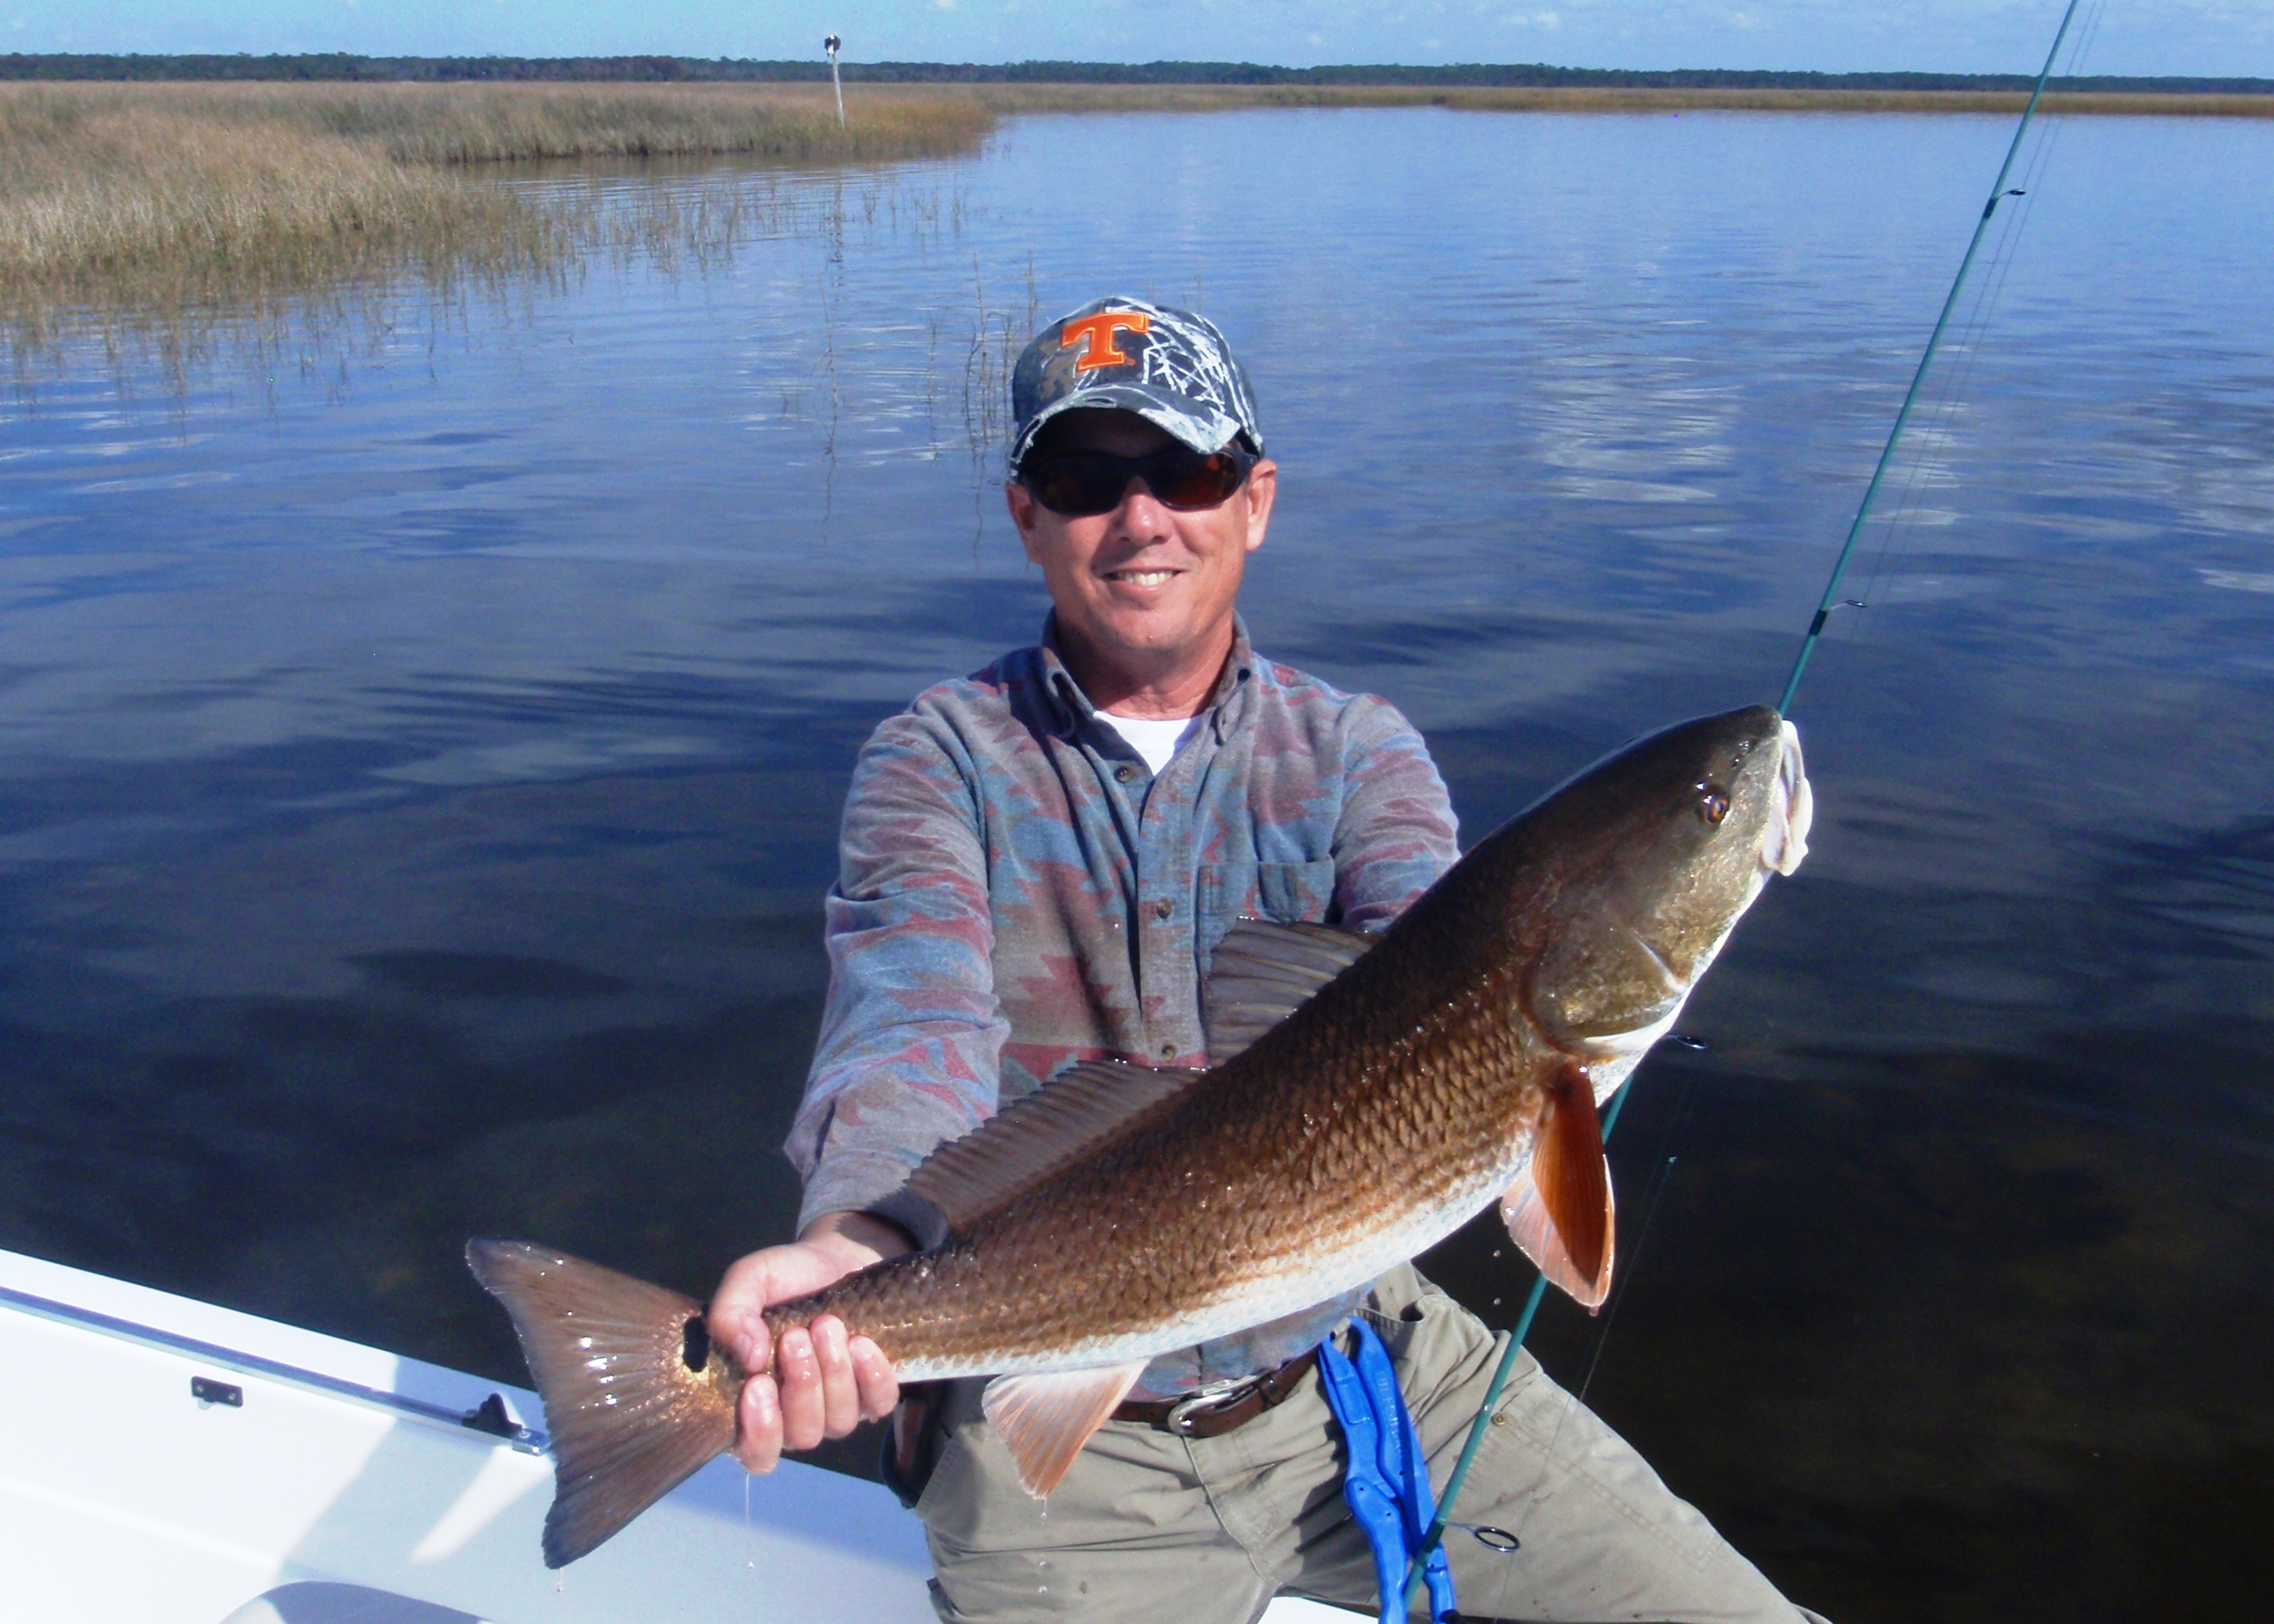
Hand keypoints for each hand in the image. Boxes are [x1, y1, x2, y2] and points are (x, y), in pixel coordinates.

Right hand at [709, 1211, 910, 1473]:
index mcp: (757, 1402)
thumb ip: (730, 1313)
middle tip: (796, 1337)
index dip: (759, 1431)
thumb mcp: (749, 1281)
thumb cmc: (787, 1278)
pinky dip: (871, 1375)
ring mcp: (839, 1407)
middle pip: (803, 1435)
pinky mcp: (876, 1392)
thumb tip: (749, 1357)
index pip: (755, 1452)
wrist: (840, 1256)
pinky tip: (861, 1343)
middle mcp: (797, 1415)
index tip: (759, 1383)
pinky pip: (879, 1404)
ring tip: (827, 1326)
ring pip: (840, 1421)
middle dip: (801, 1385)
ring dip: (834, 1373)